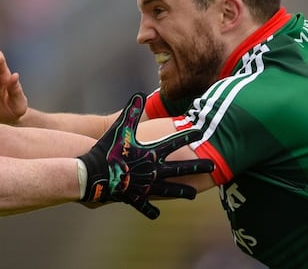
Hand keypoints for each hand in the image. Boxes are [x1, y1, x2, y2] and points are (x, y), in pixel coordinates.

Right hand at [78, 92, 213, 219]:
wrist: (93, 175)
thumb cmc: (106, 150)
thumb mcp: (119, 129)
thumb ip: (131, 112)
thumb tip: (138, 94)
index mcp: (151, 153)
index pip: (174, 142)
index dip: (188, 136)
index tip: (201, 132)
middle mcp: (153, 171)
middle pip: (180, 169)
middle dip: (198, 167)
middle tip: (213, 167)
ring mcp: (146, 186)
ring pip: (169, 190)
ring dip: (182, 192)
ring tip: (193, 195)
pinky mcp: (135, 197)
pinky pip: (145, 206)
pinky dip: (150, 210)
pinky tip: (156, 214)